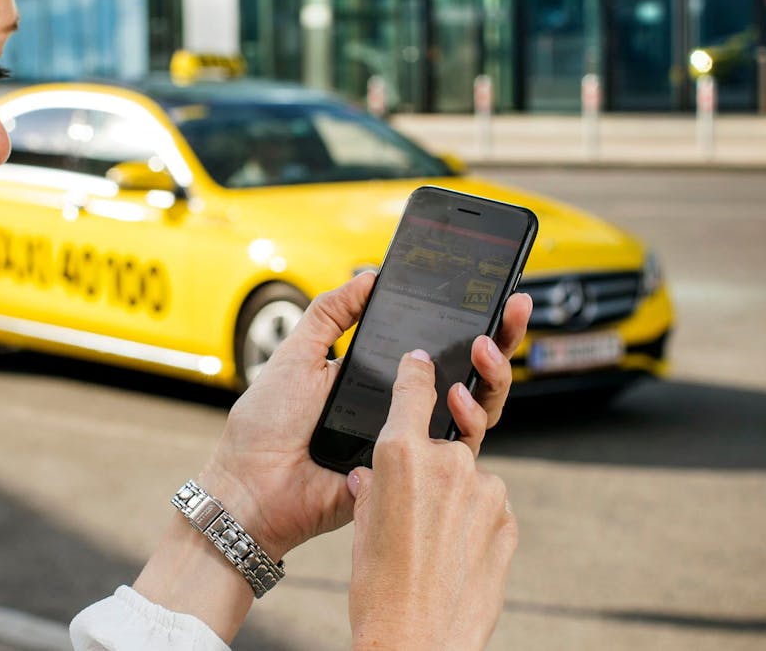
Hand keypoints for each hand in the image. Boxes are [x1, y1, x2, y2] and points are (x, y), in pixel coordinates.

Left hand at [197, 274, 532, 559]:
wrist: (252, 488)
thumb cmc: (267, 427)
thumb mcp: (297, 356)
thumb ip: (330, 314)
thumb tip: (370, 277)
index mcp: (379, 377)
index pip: (436, 345)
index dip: (468, 319)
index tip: (491, 288)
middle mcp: (404, 407)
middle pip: (468, 373)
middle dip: (500, 338)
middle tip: (512, 307)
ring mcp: (414, 442)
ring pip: (477, 409)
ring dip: (492, 375)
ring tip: (484, 346)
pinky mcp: (416, 475)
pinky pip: (457, 451)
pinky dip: (468, 421)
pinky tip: (461, 395)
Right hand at [347, 351, 518, 650]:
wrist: (417, 642)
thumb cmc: (380, 591)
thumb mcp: (362, 529)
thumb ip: (371, 489)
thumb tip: (369, 478)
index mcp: (401, 455)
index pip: (413, 389)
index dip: (416, 371)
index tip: (421, 361)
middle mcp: (448, 463)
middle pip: (442, 445)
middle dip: (430, 470)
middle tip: (411, 512)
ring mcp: (484, 491)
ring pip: (468, 481)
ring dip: (453, 501)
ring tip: (431, 546)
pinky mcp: (508, 520)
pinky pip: (488, 509)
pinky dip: (474, 524)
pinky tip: (453, 556)